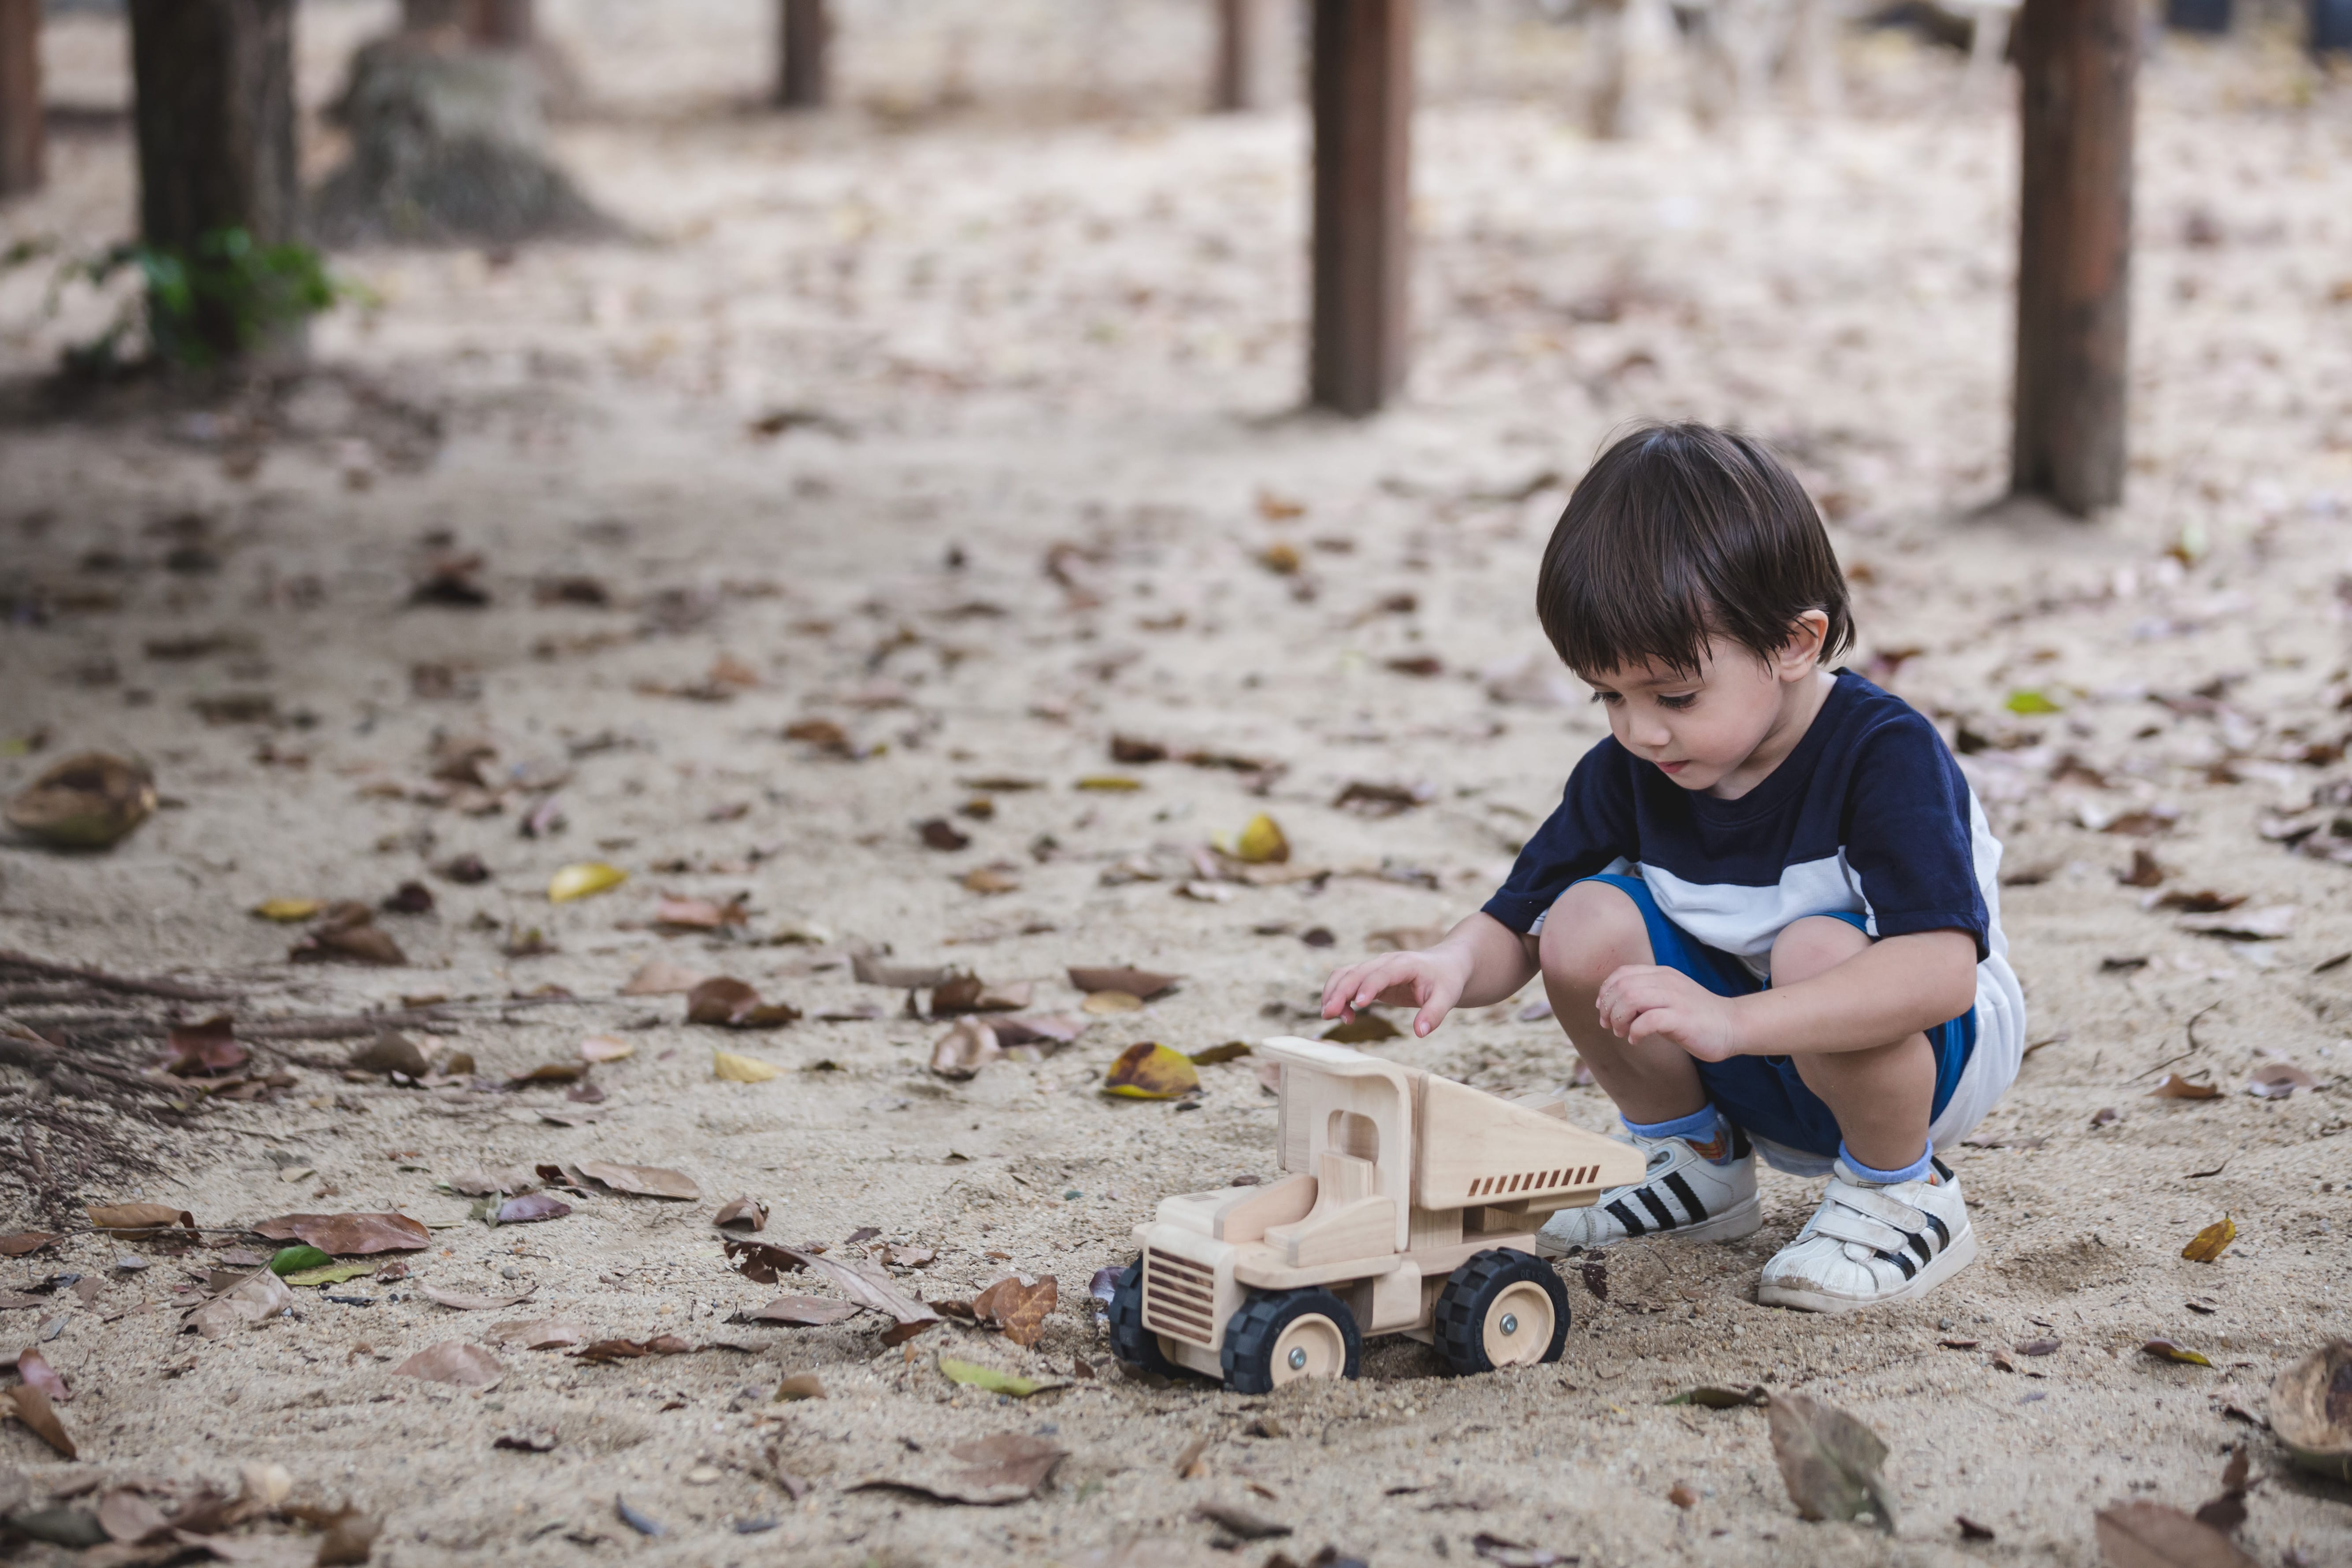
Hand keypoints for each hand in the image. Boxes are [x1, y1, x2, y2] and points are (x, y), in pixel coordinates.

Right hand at [1319, 948, 1471, 1038]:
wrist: (1445, 966)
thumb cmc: (1446, 980)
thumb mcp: (1447, 997)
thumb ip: (1434, 1014)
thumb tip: (1420, 1033)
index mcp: (1404, 964)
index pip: (1381, 973)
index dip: (1368, 987)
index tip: (1357, 1004)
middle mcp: (1385, 963)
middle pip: (1355, 972)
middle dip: (1339, 992)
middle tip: (1329, 1015)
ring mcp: (1375, 969)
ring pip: (1345, 974)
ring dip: (1333, 992)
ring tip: (1330, 1016)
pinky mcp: (1371, 978)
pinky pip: (1348, 982)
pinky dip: (1339, 996)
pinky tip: (1344, 1016)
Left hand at [1593, 964, 1743, 1061]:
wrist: (1733, 1025)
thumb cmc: (1696, 1016)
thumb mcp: (1667, 999)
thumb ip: (1644, 997)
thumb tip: (1613, 1008)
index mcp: (1661, 974)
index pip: (1622, 974)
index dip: (1606, 991)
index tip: (1603, 1010)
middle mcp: (1667, 981)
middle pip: (1622, 986)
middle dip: (1609, 1008)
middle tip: (1610, 1026)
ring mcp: (1675, 998)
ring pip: (1631, 999)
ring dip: (1619, 1018)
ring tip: (1621, 1033)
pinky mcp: (1682, 1018)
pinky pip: (1648, 1020)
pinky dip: (1635, 1031)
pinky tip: (1636, 1040)